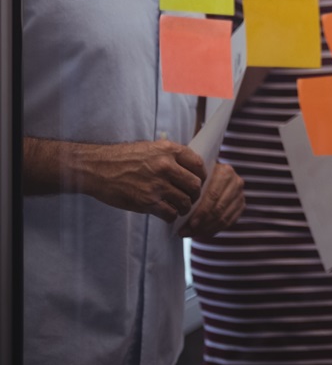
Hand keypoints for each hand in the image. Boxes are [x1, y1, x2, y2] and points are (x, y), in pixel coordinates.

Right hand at [80, 140, 205, 221]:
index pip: (198, 164)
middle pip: (195, 185)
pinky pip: (170, 213)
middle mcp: (166, 166)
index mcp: (169, 150)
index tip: (199, 182)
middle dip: (195, 194)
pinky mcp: (147, 201)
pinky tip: (167, 214)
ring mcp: (157, 185)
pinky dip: (171, 216)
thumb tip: (189, 168)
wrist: (96, 168)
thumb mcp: (150, 147)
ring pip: (185, 201)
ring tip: (180, 208)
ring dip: (185, 207)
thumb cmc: (122, 158)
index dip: (202, 176)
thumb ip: (171, 155)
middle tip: (190, 198)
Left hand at [181, 163, 245, 238]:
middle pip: (219, 208)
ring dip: (206, 228)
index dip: (201, 211)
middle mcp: (236, 182)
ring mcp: (240, 194)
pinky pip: (228, 222)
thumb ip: (190, 189)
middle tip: (186, 231)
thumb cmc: (198, 178)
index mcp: (225, 172)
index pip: (213, 195)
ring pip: (223, 218)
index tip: (189, 223)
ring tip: (190, 233)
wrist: (211, 177)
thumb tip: (176, 211)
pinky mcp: (241, 205)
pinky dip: (214, 229)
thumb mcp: (194, 177)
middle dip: (202, 223)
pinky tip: (201, 232)